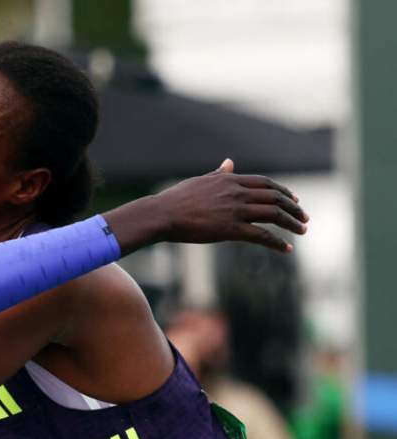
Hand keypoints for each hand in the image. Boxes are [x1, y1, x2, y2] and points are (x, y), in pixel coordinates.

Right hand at [106, 159, 307, 254]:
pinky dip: (277, 242)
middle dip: (294, 208)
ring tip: (302, 231)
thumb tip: (229, 162)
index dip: (283, 191)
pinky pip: (262, 235)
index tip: (294, 199)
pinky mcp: (231, 230)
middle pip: (276, 198)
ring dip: (292, 224)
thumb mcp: (200, 181)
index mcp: (230, 180)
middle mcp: (237, 193)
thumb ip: (219, 174)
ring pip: (274, 215)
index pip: (266, 184)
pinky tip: (286, 248)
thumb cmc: (176, 199)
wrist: (162, 215)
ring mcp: (235, 211)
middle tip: (304, 218)